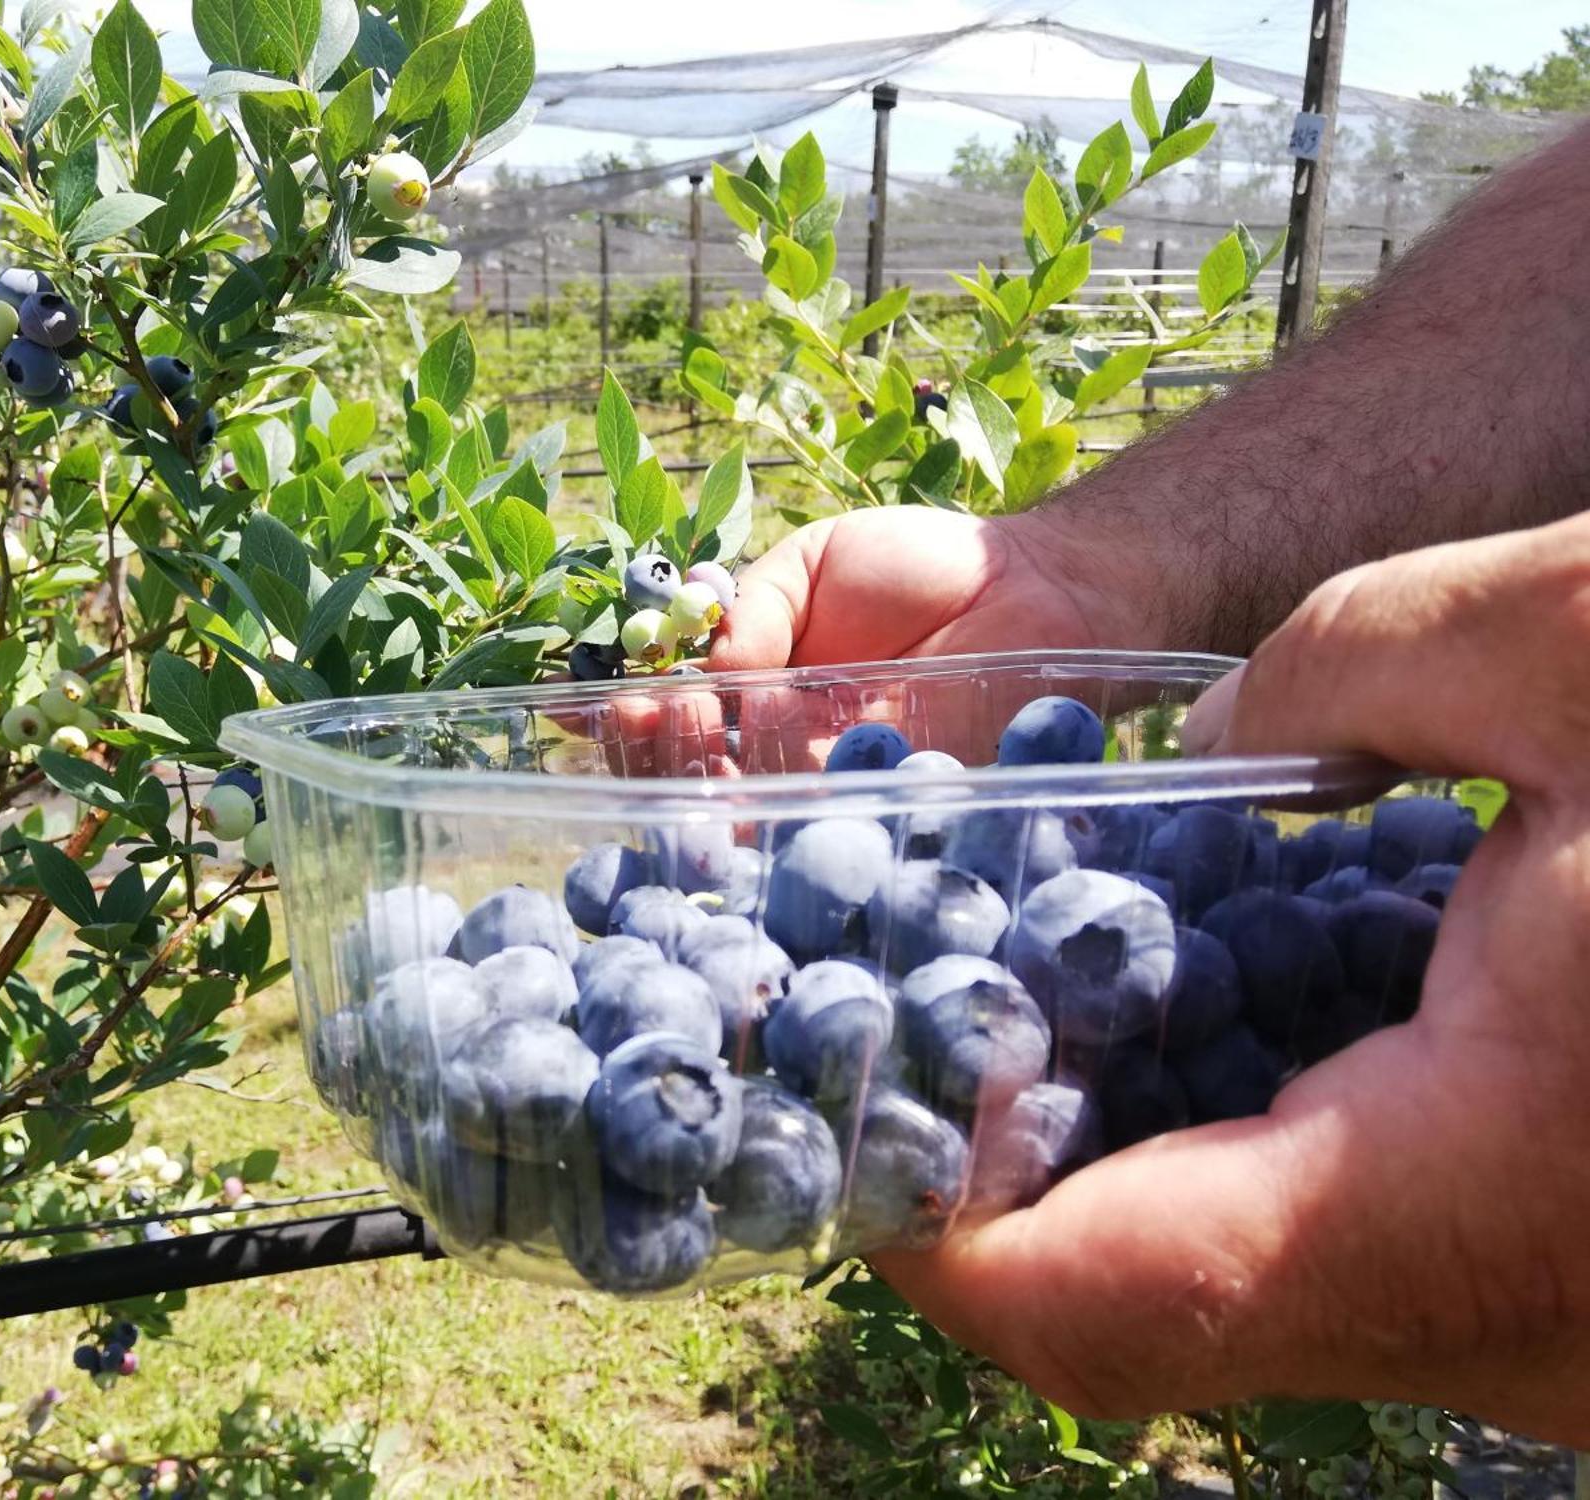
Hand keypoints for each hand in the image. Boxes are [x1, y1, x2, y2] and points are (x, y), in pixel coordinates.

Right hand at [591, 506, 1168, 776]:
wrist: (1040, 584)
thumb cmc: (927, 564)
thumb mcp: (813, 561)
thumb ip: (754, 607)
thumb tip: (707, 665)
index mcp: (764, 692)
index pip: (680, 722)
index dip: (634, 720)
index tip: (591, 704)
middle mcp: (791, 749)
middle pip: (699, 779)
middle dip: (657, 752)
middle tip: (652, 710)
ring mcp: (838, 783)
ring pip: (747, 809)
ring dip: (703, 773)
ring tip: (695, 718)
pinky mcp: (890, 805)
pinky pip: (820, 823)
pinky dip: (776, 805)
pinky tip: (753, 767)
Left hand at [876, 513, 1589, 1443]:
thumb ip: (1359, 658)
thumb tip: (1238, 732)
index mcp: (1474, 1193)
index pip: (1096, 1303)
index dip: (925, 1224)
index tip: (844, 1100)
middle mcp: (1509, 1326)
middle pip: (1143, 1314)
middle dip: (1004, 1174)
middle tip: (928, 1005)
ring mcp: (1555, 1341)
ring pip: (1249, 1293)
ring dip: (1127, 1154)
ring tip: (1064, 984)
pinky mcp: (1583, 1297)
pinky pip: (1358, 1254)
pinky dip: (1259, 1146)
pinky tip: (1244, 1003)